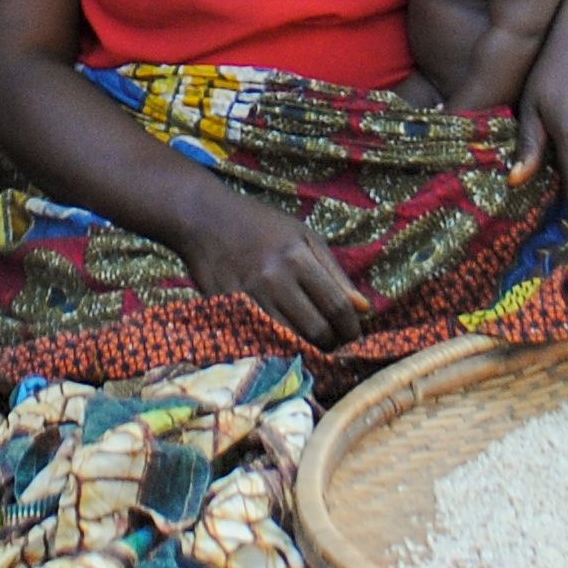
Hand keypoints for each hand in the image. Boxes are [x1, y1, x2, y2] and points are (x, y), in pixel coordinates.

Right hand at [176, 188, 363, 346]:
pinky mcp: (227, 310)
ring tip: (311, 343)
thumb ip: (335, 273)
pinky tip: (283, 342)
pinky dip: (277, 346)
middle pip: (316, 330)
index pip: (336, 306)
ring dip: (306, 349)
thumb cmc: (261, 225)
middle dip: (331, 343)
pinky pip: (260, 340)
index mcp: (298, 256)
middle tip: (333, 342)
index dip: (351, 328)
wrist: (204, 218)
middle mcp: (274, 278)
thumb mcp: (304, 236)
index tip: (353, 334)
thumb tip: (363, 309)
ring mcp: (248, 296)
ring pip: (289, 341)